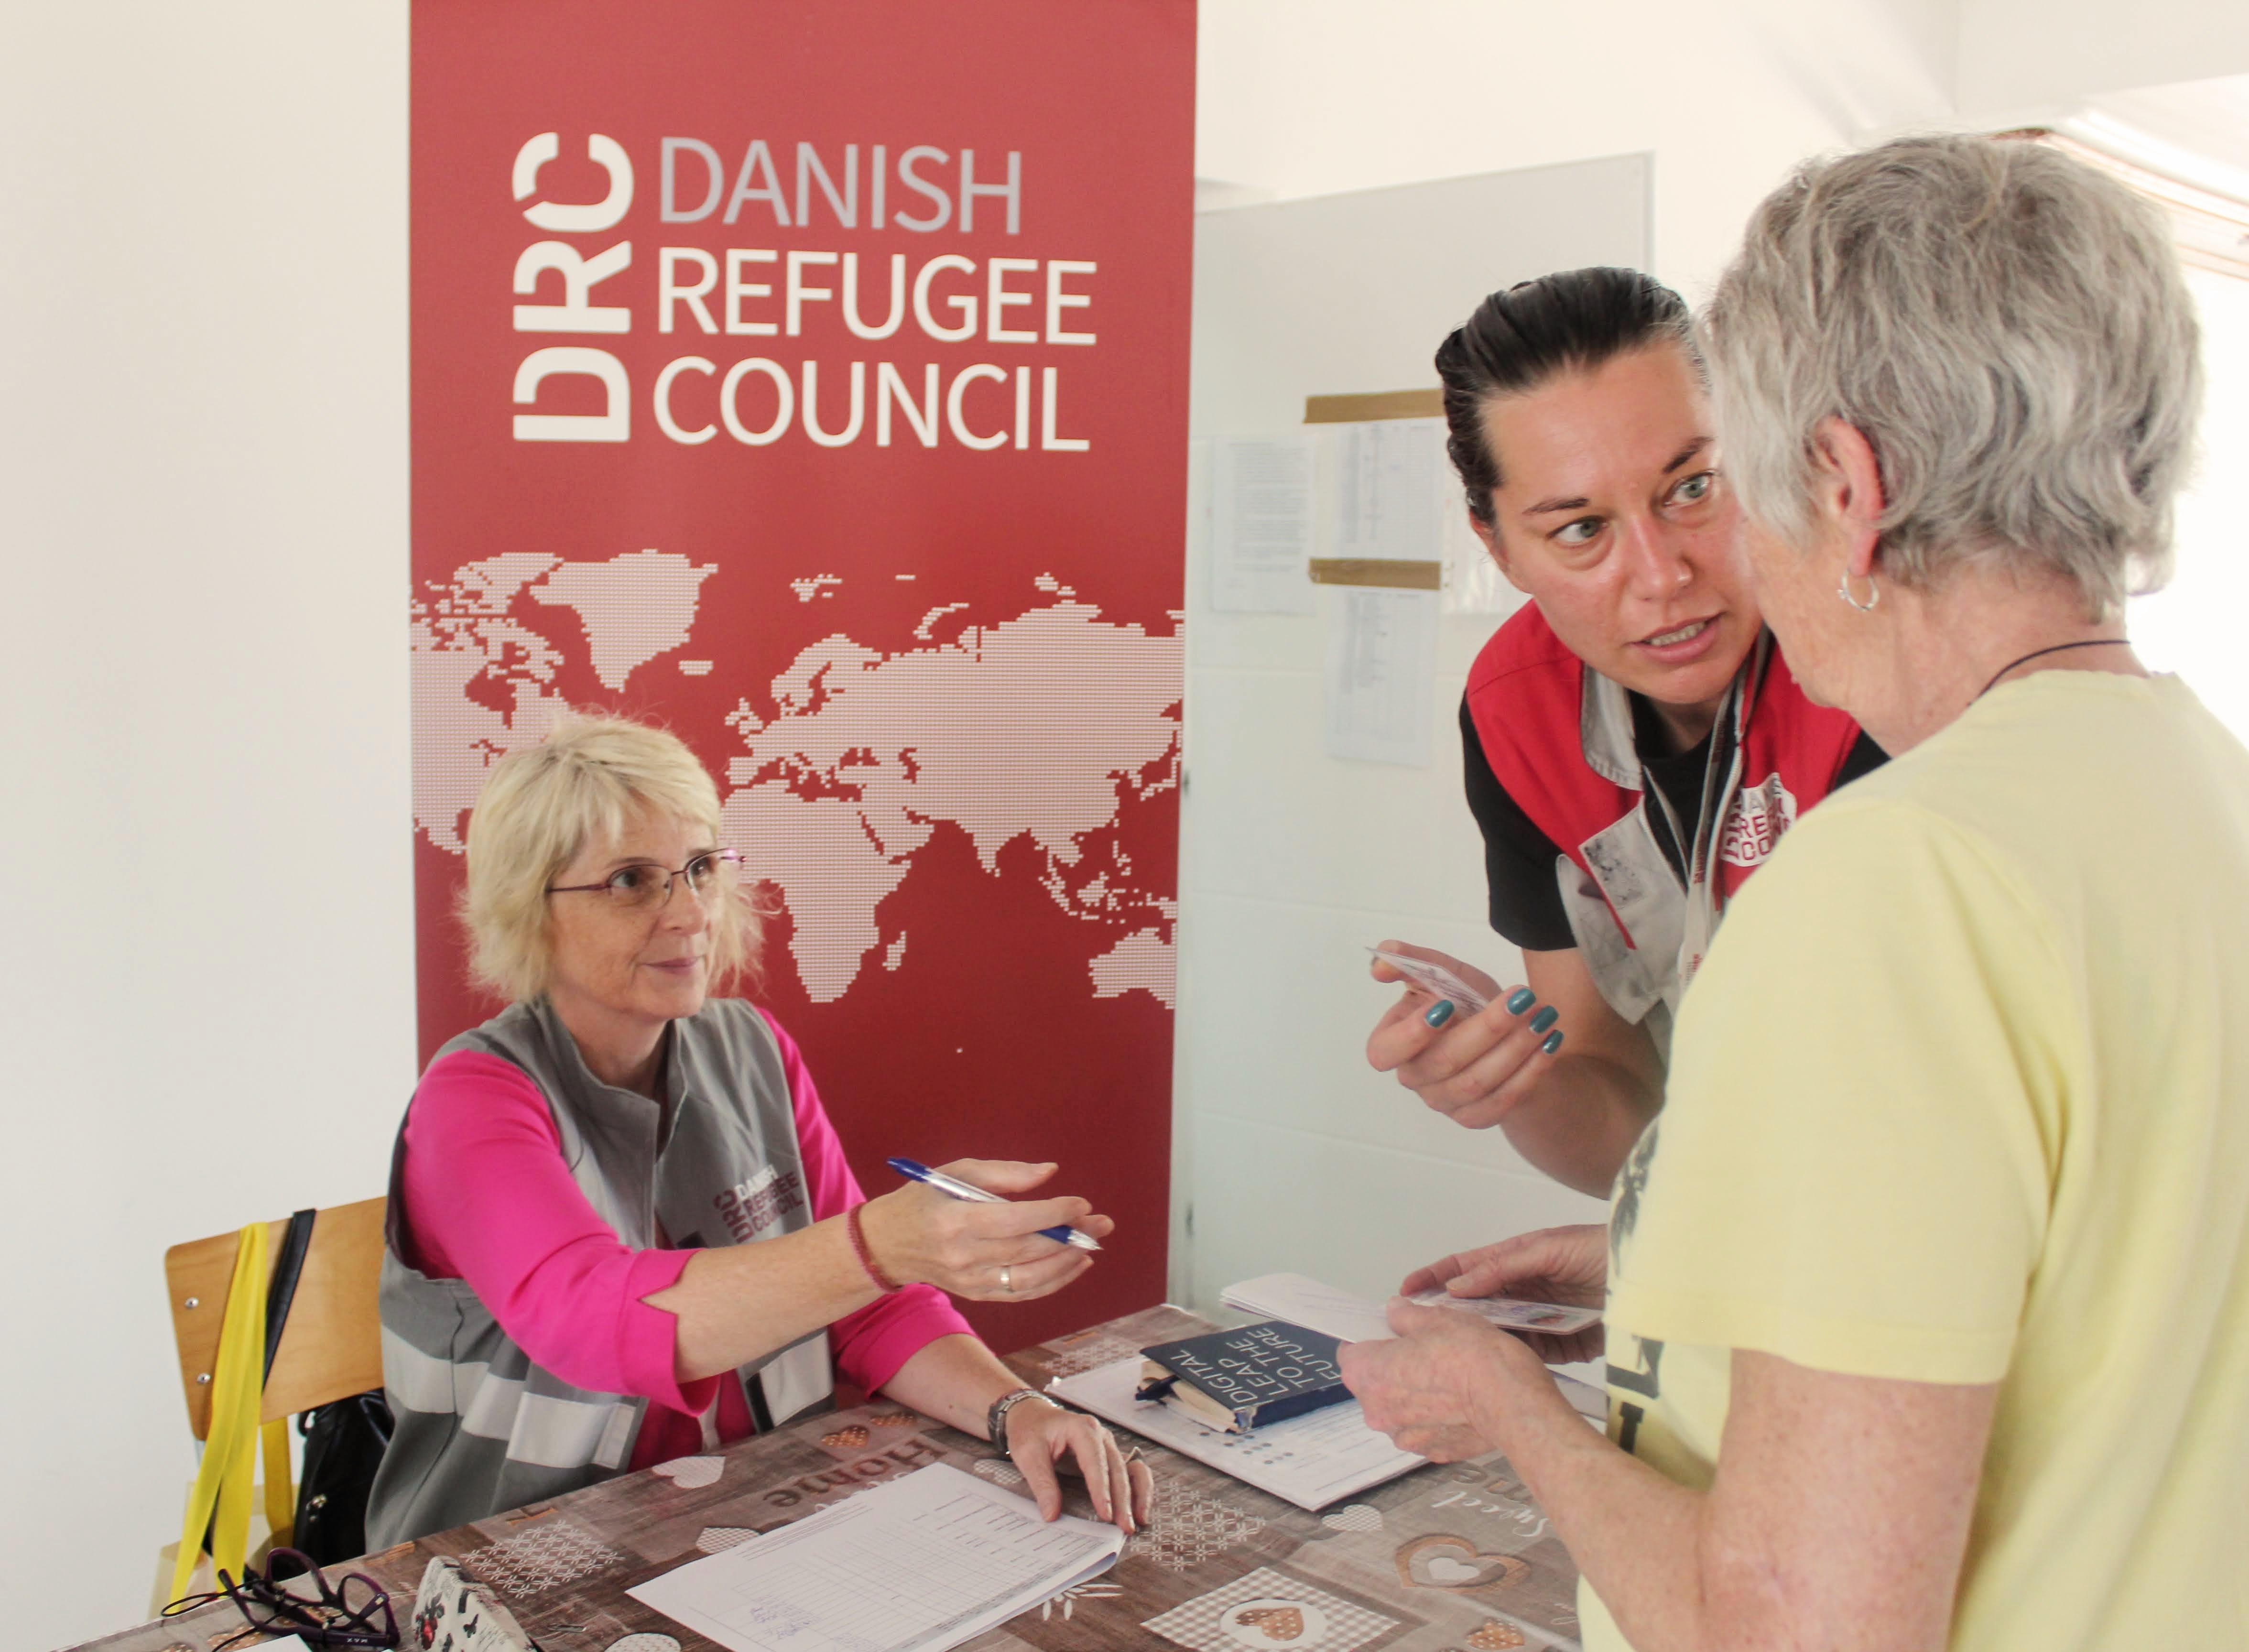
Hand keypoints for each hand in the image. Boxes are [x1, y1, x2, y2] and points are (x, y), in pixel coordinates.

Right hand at [858, 1160, 1109, 1301]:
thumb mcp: (956, 1171)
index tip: (1081, 1204)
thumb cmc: (925, 1199)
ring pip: (1031, 1278)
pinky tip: (1074, 1266)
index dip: (1054, 1214)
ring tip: (1093, 1245)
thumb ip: (1005, 1173)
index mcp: (957, 1220)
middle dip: (1072, 1237)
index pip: (1016, 1220)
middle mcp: (964, 1255)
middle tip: (1102, 1223)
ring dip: (1068, 1263)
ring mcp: (970, 1281)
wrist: (887, 1244)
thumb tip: (1050, 1173)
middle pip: (1029, 1249)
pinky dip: (1053, 1282)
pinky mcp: (976, 1294)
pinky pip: (1022, 1294)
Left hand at [1000, 1397, 1153, 1532]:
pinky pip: (1132, 1471)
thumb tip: (1052, 1514)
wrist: (1031, 1415)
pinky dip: (1139, 1490)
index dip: (1102, 1489)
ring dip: (1137, 1495)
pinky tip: (1139, 1509)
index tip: (1105, 1514)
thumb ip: (1042, 1483)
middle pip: (1118, 1469)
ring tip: (1138, 1520)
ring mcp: (1108, 1446)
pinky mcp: (1108, 1457)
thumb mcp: (1027, 1454)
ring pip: (1131, 1470)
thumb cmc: (1029, 1430)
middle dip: (1123, 1500)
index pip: (1096, 1461)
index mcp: (1082, 1429)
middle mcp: (1101, 1436)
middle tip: (1124, 1526)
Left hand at [1339, 1296, 1554, 1461]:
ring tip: (1446, 1377)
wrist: (1510, 1399)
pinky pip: (1425, 1429)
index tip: (1388, 1334)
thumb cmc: (1471, 1357)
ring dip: (1415, 1394)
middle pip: (1374, 1383)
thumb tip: (1396, 1312)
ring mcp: (1405, 1436)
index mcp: (1367, 1374)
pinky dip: (1436, 1417)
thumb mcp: (1435, 1318)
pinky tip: (1458, 1401)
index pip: (1351, 1352)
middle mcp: (1377, 1411)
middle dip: (1393, 1367)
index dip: (1370, 1339)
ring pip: (1400, 1408)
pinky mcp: (1432, 1451)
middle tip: (1424, 1351)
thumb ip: (1406, 1315)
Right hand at [1366, 940, 1562, 1129]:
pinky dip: (1529, 1073)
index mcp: (1394, 1044)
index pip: (1384, 1052)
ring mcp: (1444, 1102)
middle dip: (1487, 1028)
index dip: (1410, 1035)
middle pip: (1443, 1062)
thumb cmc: (1464, 1003)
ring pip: (1477, 1082)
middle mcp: (1415, 1077)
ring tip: (1544, 1017)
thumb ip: (1413, 963)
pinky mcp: (1476, 1117)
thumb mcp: (1444, 975)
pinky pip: (1501, 1101)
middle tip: (1523, 999)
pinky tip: (1549, 1045)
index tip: (1445, 1007)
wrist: (1503, 1034)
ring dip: (1515, 1047)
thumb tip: (1380, 963)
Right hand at [1400, 1224, 1607, 1364]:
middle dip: (1452, 1317)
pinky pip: (1534, 1355)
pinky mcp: (1565, 1345)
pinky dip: (1522, 1360)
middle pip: (1479, 1306)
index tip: (1405, 1291)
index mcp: (1517, 1260)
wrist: (1655, 1278)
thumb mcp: (1548, 1248)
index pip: (1466, 1268)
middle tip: (1424, 1332)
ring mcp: (1544, 1319)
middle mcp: (1525, 1290)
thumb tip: (1457, 1285)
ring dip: (1486, 1341)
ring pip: (1503, 1334)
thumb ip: (1502, 1267)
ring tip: (1463, 1352)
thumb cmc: (1602, 1249)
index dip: (1434, 1278)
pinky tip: (1507, 1364)